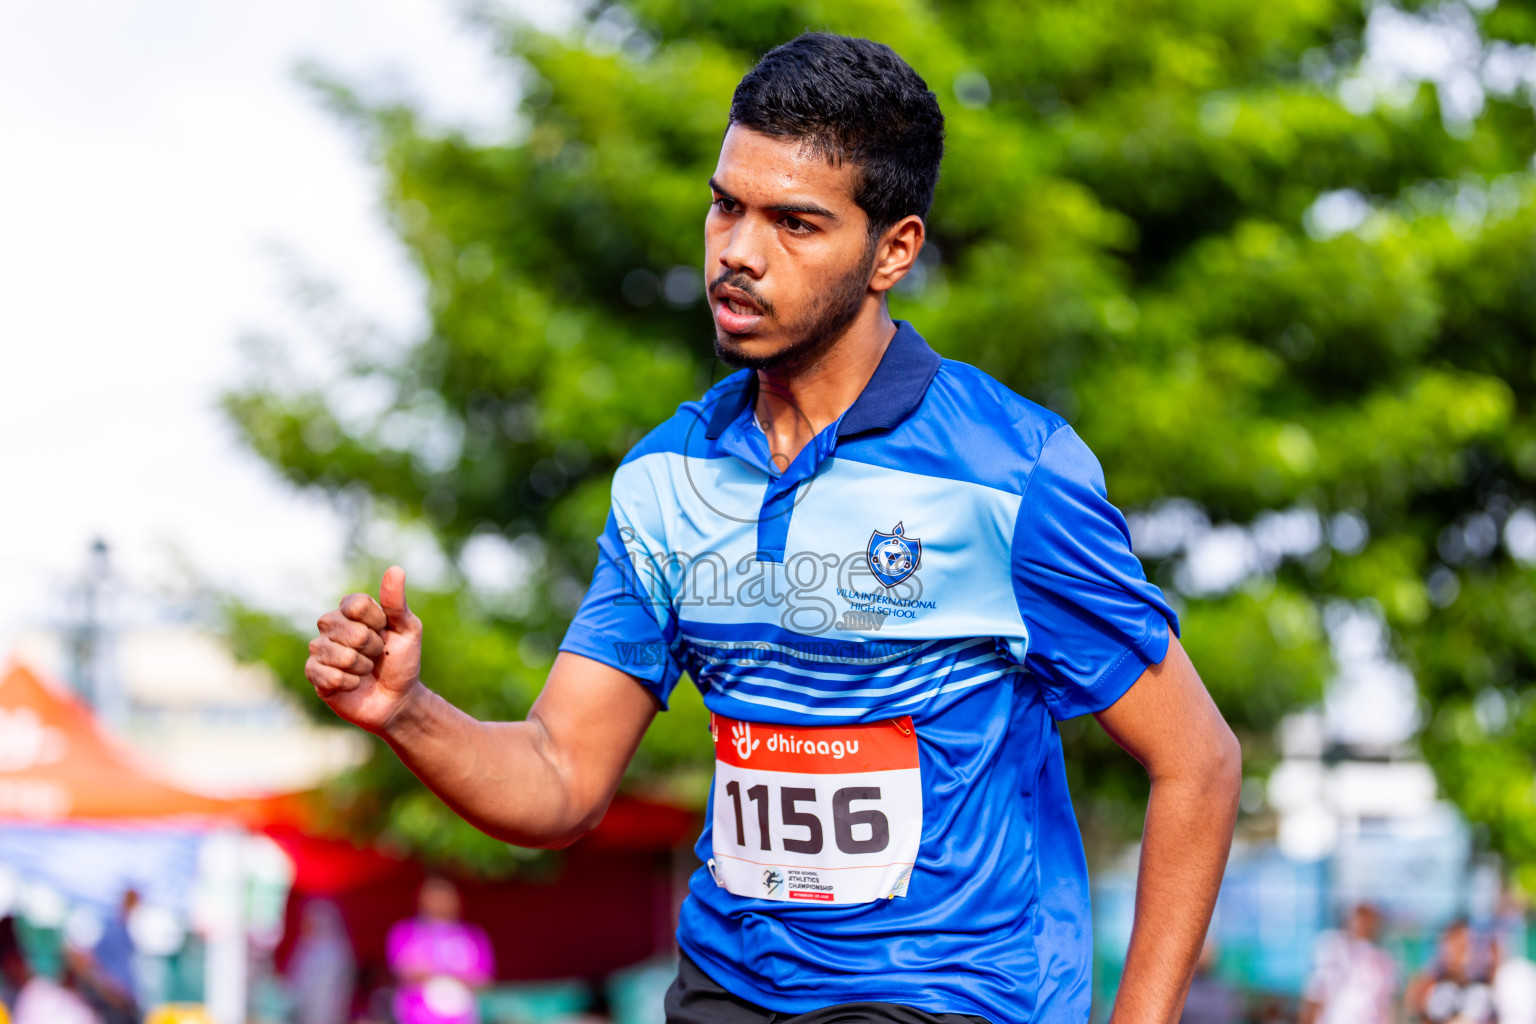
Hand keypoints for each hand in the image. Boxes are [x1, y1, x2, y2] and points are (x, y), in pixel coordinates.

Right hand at [306, 566, 423, 733]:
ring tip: (366, 670)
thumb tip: (395, 569)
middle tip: (377, 655)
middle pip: (351, 632)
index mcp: (350, 609)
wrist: (396, 699)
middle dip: (373, 648)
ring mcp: (319, 649)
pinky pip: (331, 675)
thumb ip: (397, 602)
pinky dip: (351, 683)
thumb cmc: (402, 661)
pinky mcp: (314, 674)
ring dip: (363, 667)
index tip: (386, 631)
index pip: (356, 605)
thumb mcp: (408, 629)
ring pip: (341, 656)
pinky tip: (353, 684)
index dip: (377, 622)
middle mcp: (330, 625)